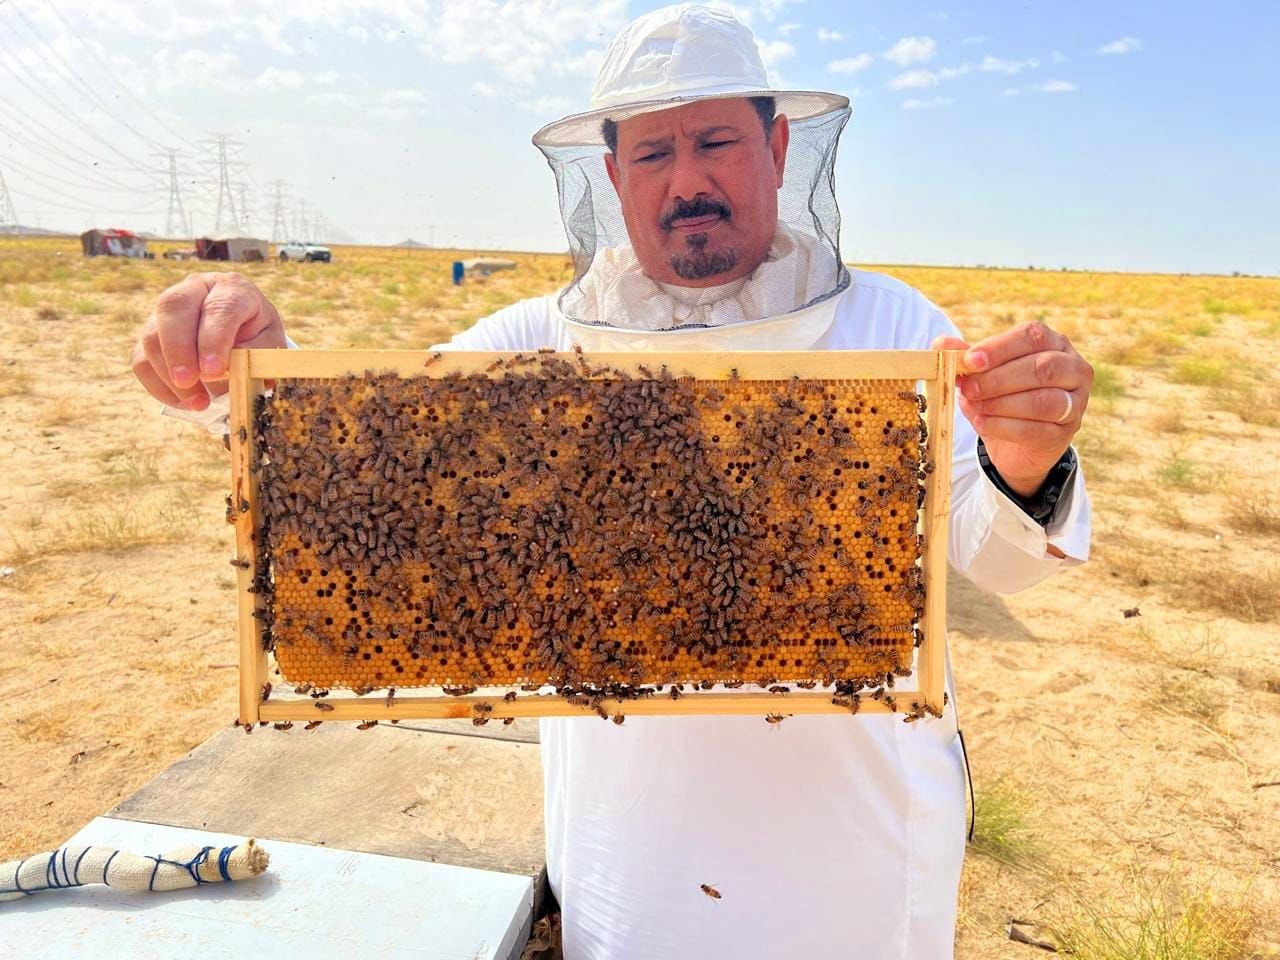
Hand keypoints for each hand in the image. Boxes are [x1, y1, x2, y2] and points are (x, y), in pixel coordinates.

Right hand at [131, 271, 285, 410]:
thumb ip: (253, 354)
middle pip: (173, 309)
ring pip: (152, 335)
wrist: (244, 330)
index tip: (213, 370)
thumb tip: (225, 373)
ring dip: (169, 374)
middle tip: (188, 382)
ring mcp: (167, 310)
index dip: (213, 339)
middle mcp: (194, 290)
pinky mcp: (151, 333)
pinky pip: (141, 359)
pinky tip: (183, 401)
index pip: (218, 307)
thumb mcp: (268, 342)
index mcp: (231, 288)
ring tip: (198, 402)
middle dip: (179, 350)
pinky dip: (158, 385)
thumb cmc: (258, 335)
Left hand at [932, 321, 1092, 496]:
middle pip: (1041, 368)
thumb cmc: (1000, 397)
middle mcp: (1074, 369)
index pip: (1032, 336)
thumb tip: (941, 343)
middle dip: (999, 379)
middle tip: (968, 388)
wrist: (1014, 445)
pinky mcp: (1066, 434)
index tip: (971, 361)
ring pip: (1044, 400)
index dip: (1000, 348)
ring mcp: (1076, 402)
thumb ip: (965, 357)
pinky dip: (1005, 426)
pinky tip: (982, 423)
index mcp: (1054, 343)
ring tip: (975, 406)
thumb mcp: (981, 374)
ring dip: (1002, 404)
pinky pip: (1038, 429)